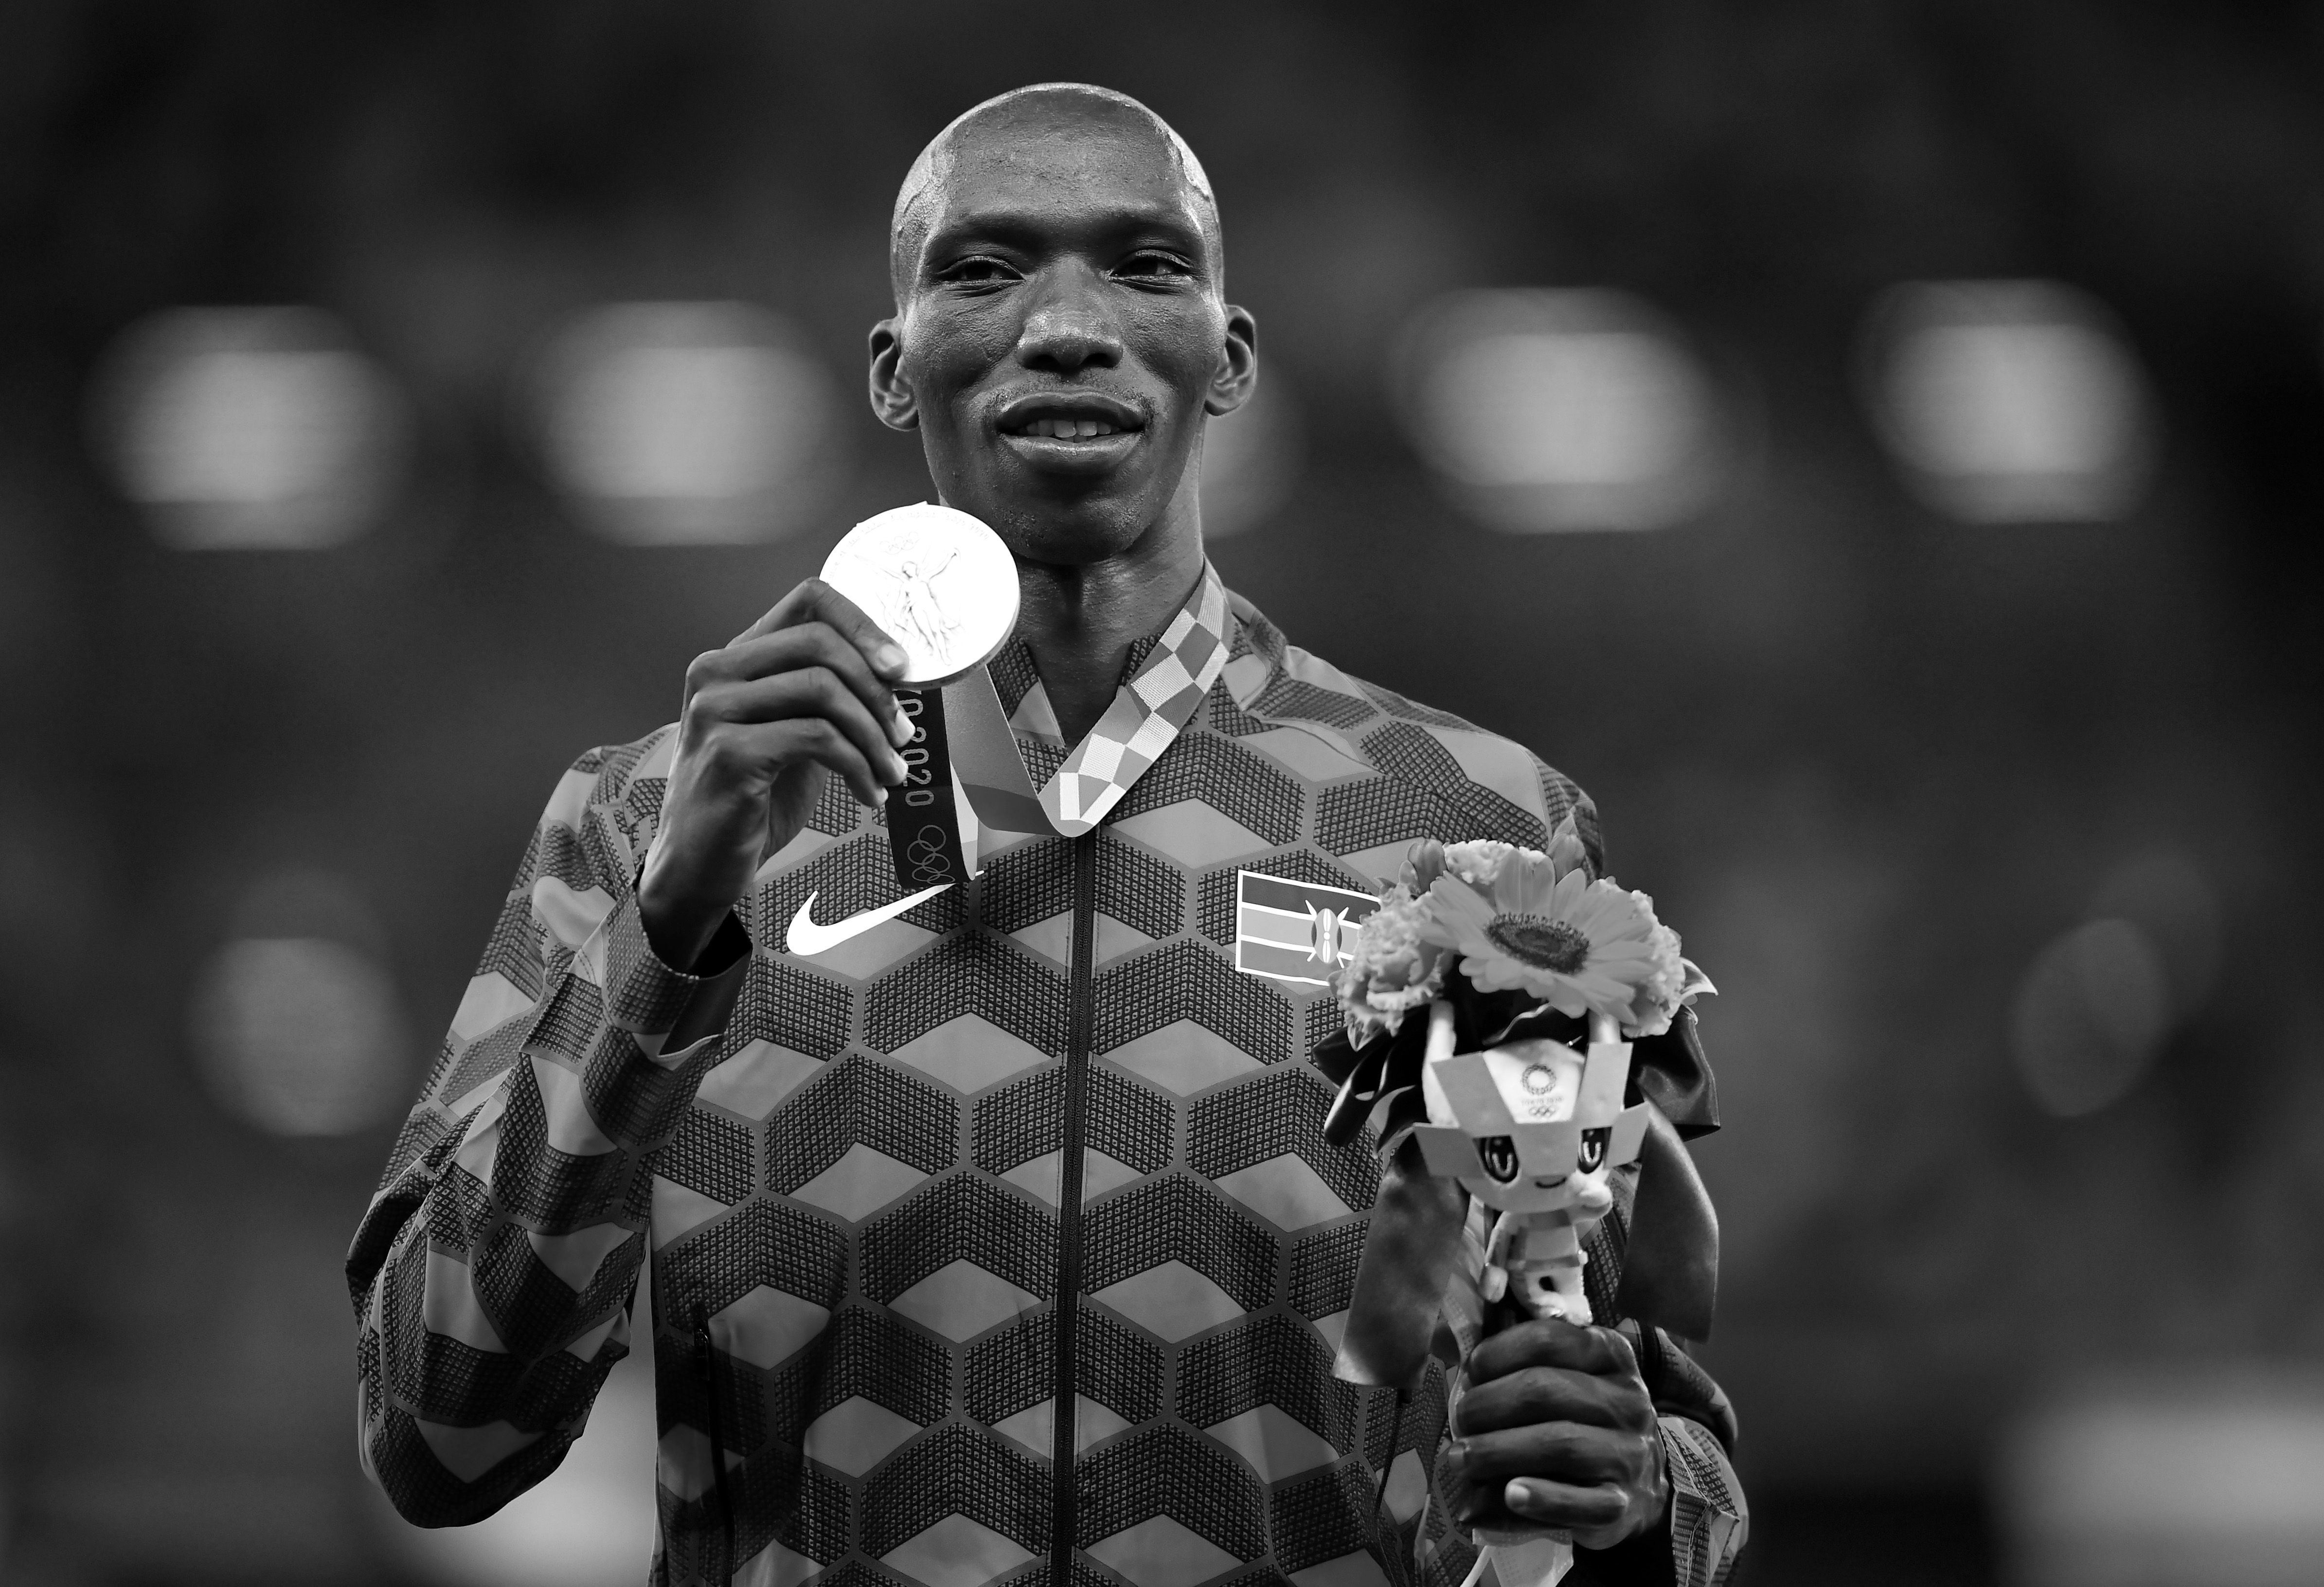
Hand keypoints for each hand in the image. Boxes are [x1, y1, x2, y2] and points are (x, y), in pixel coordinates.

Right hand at [638, 579, 915, 968]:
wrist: (699, 866)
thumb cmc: (751, 800)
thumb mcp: (792, 735)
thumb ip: (826, 698)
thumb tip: (897, 676)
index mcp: (736, 658)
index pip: (808, 599)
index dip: (864, 623)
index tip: (902, 666)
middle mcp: (716, 672)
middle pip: (820, 643)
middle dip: (877, 688)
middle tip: (904, 733)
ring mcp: (716, 710)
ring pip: (824, 690)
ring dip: (874, 736)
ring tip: (892, 773)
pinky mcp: (729, 753)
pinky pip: (818, 739)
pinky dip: (858, 767)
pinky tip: (868, 795)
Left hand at [1442, 1317, 1669, 1550]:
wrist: (1639, 1487)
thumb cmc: (1585, 1421)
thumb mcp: (1569, 1378)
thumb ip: (1522, 1362)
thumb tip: (1449, 1352)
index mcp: (1610, 1356)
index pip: (1549, 1339)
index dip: (1497, 1353)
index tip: (1471, 1373)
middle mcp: (1627, 1401)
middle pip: (1545, 1390)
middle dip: (1487, 1405)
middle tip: (1460, 1422)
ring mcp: (1629, 1454)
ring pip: (1559, 1443)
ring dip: (1497, 1451)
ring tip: (1462, 1459)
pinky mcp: (1622, 1506)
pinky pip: (1579, 1502)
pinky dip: (1540, 1499)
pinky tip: (1509, 1495)